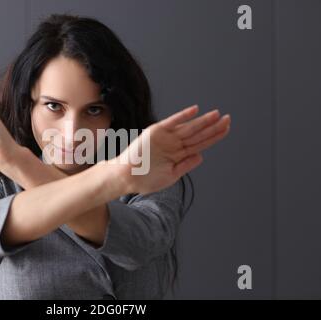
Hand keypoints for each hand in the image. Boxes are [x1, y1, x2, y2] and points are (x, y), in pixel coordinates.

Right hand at [109, 104, 230, 194]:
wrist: (126, 177)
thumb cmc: (145, 179)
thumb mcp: (171, 176)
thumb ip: (186, 165)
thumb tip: (201, 156)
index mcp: (178, 155)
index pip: (201, 143)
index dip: (214, 136)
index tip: (227, 129)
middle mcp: (174, 144)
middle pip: (198, 134)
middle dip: (213, 127)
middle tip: (228, 119)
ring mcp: (166, 137)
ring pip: (188, 127)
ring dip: (202, 121)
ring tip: (217, 115)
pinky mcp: (156, 131)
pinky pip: (172, 122)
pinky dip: (182, 116)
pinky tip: (194, 110)